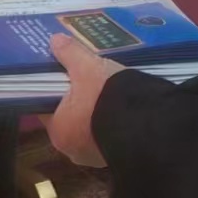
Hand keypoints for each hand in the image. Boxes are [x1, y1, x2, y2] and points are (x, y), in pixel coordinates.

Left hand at [47, 34, 122, 166]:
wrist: (150, 124)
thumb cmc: (107, 97)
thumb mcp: (88, 68)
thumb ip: (70, 54)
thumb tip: (55, 40)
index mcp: (58, 130)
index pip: (47, 106)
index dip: (54, 89)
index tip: (63, 75)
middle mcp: (72, 150)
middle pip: (69, 118)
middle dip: (78, 102)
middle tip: (88, 80)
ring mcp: (95, 157)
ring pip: (90, 128)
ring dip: (97, 114)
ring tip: (107, 91)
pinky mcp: (117, 157)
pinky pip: (109, 135)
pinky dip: (112, 123)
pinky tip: (121, 107)